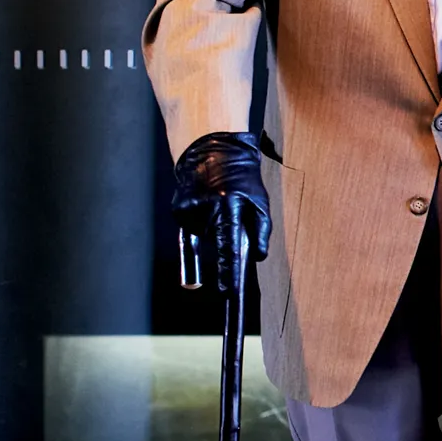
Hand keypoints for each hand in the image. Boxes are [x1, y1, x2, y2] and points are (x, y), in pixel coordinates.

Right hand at [172, 132, 271, 295]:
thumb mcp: (260, 200)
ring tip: (221, 206)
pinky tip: (204, 217)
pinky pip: (193, 230)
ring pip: (205, 235)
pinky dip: (202, 228)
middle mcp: (206, 207)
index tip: (228, 291)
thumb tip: (258, 257)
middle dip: (222, 260)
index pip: (229, 245)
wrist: (211, 149)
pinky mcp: (179, 210)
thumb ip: (262, 230)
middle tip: (228, 286)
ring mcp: (189, 209)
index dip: (228, 270)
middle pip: (216, 242)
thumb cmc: (242, 178)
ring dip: (215, 230)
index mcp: (229, 205)